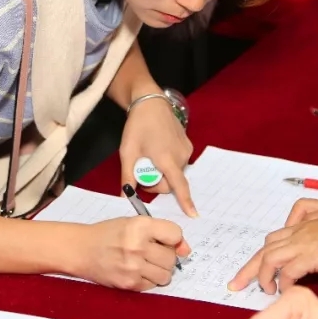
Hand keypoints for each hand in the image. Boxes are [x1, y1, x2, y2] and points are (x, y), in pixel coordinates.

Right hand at [77, 217, 190, 290]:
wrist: (82, 249)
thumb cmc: (109, 233)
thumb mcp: (134, 223)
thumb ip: (161, 233)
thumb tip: (186, 250)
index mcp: (140, 226)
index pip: (175, 235)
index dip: (172, 238)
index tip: (164, 240)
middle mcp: (138, 246)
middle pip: (171, 258)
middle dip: (166, 256)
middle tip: (152, 252)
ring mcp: (133, 267)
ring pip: (166, 275)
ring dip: (160, 270)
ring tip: (146, 263)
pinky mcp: (129, 284)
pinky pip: (153, 285)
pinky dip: (149, 280)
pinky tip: (137, 271)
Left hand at [119, 97, 196, 216]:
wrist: (150, 103)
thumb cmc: (137, 127)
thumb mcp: (127, 153)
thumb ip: (127, 177)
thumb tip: (123, 198)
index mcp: (166, 159)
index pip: (178, 186)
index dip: (186, 202)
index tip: (193, 215)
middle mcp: (181, 156)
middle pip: (171, 182)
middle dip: (157, 182)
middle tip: (142, 169)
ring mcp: (186, 150)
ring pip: (174, 173)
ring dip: (163, 172)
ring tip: (149, 156)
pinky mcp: (188, 144)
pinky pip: (178, 162)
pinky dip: (168, 162)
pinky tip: (158, 149)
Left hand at [229, 199, 317, 293]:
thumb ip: (311, 212)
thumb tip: (298, 221)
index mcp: (301, 223)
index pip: (273, 239)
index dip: (262, 254)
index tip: (255, 267)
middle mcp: (297, 232)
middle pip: (264, 250)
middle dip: (248, 269)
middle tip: (235, 284)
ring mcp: (301, 243)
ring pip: (269, 259)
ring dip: (262, 276)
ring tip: (264, 290)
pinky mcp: (309, 256)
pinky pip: (287, 272)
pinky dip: (282, 282)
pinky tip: (284, 290)